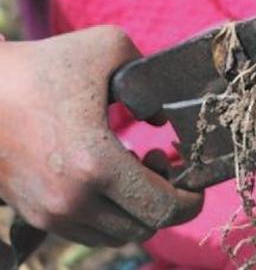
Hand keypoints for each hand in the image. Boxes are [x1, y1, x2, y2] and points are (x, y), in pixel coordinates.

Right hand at [0, 26, 202, 246]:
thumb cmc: (42, 65)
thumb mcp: (108, 47)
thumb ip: (152, 78)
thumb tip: (163, 119)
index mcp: (96, 165)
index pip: (162, 208)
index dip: (189, 200)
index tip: (195, 183)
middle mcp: (72, 200)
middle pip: (143, 227)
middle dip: (165, 199)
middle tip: (160, 160)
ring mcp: (50, 213)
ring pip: (116, 235)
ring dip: (135, 208)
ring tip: (133, 166)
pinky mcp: (34, 214)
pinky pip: (87, 232)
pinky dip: (108, 213)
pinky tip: (105, 175)